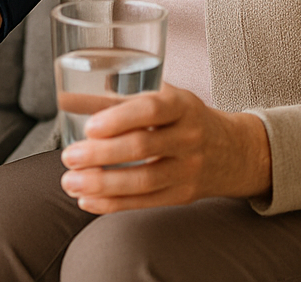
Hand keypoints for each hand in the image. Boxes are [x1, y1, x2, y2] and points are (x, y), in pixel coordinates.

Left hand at [58, 84, 272, 211]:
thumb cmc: (184, 116)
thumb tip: (66, 98)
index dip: (119, 118)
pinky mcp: (183, 195)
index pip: (151, 110)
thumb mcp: (162, 96)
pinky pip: (145, 202)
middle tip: (69, 157)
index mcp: (182, 105)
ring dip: (101, 184)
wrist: (234, 150)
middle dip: (100, 155)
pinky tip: (87, 201)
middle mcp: (189, 137)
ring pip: (142, 181)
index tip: (89, 126)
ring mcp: (189, 169)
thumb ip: (117, 97)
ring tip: (70, 182)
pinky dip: (112, 204)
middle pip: (142, 147)